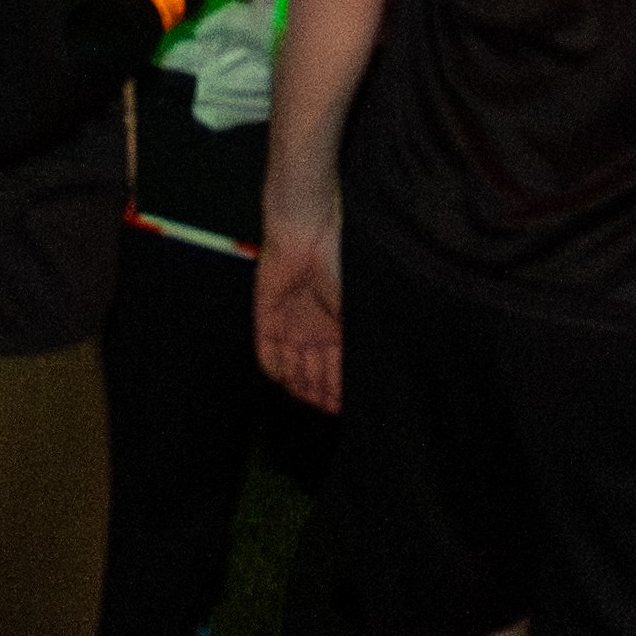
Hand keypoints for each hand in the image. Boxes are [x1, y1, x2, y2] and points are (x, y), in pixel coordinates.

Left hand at [253, 215, 346, 411]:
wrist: (308, 229)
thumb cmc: (342, 262)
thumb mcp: (359, 308)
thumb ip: (359, 344)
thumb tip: (368, 375)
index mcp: (341, 328)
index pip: (340, 372)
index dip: (342, 392)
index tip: (349, 406)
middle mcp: (315, 331)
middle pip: (316, 375)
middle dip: (324, 393)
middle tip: (332, 406)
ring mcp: (291, 326)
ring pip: (294, 370)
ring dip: (303, 386)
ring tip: (314, 397)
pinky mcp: (266, 319)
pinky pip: (267, 355)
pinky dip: (278, 370)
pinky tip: (288, 378)